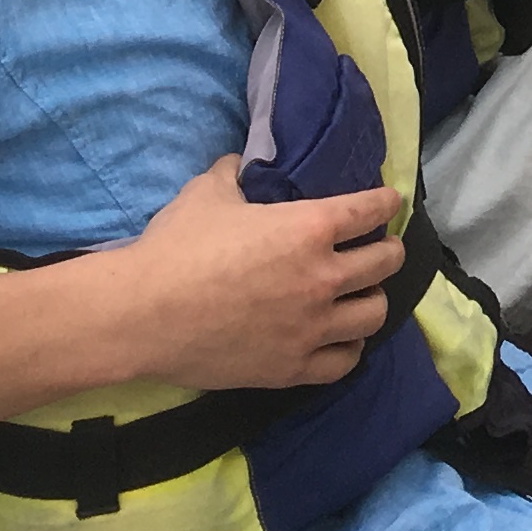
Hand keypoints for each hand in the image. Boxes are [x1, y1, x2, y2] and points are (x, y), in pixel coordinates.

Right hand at [106, 158, 406, 391]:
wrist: (142, 315)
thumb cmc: (176, 248)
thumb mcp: (207, 192)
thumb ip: (235, 173)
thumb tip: (241, 163)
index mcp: (308, 228)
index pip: (370, 211)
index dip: (386, 203)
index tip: (390, 202)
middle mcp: (321, 278)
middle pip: (384, 263)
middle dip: (388, 250)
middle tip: (381, 248)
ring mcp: (310, 328)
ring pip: (373, 315)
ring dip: (372, 300)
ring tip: (362, 295)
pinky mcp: (291, 367)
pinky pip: (343, 362)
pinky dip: (349, 348)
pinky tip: (342, 339)